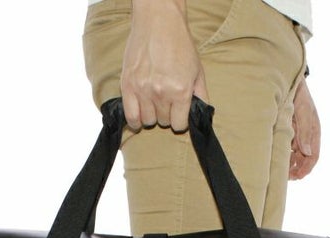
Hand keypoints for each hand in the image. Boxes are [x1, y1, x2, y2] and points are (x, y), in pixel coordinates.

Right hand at [121, 0, 208, 131]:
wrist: (158, 21)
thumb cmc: (179, 43)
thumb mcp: (197, 69)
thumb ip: (200, 95)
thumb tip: (201, 114)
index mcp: (181, 91)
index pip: (179, 125)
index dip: (180, 121)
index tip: (178, 113)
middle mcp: (161, 93)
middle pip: (163, 122)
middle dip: (166, 115)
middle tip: (166, 101)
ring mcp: (143, 91)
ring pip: (147, 121)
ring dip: (151, 115)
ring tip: (153, 103)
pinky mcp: (128, 86)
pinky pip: (131, 117)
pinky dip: (135, 121)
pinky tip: (139, 118)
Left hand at [289, 79, 319, 178]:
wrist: (287, 82)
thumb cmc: (298, 94)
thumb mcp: (302, 112)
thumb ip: (304, 131)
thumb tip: (307, 152)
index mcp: (314, 131)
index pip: (314, 156)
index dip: (306, 168)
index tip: (297, 177)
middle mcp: (306, 135)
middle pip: (304, 159)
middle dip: (296, 170)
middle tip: (285, 178)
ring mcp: (297, 135)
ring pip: (295, 156)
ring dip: (289, 165)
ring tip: (279, 172)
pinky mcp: (287, 133)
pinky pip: (286, 149)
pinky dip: (283, 156)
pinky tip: (276, 161)